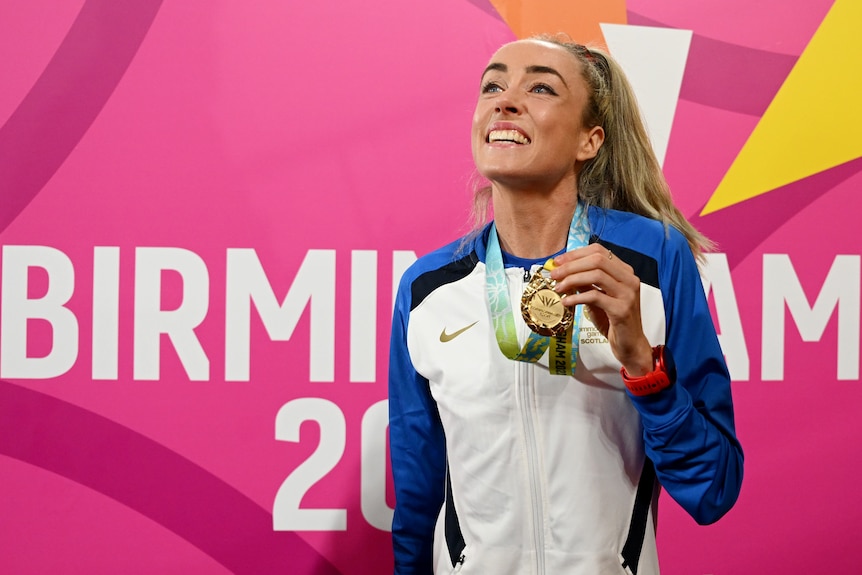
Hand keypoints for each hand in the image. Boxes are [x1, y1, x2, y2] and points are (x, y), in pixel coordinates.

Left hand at [548, 243, 653, 375]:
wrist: (630, 344)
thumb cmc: (612, 320)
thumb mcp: (597, 297)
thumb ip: (586, 282)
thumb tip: (563, 271)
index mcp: (624, 272)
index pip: (599, 251)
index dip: (576, 254)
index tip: (558, 261)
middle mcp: (629, 279)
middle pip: (597, 260)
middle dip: (571, 265)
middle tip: (554, 275)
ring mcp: (628, 294)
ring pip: (597, 275)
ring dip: (572, 279)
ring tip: (558, 288)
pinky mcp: (622, 310)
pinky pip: (595, 297)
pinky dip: (577, 297)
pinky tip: (566, 302)